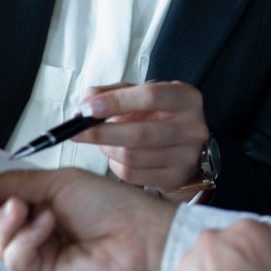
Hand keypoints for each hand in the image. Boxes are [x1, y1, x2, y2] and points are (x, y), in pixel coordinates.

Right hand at [0, 167, 176, 270]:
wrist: (140, 237)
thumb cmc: (111, 204)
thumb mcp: (58, 181)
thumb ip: (16, 182)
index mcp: (43, 200)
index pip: (1, 196)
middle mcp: (38, 228)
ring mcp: (40, 253)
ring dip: (6, 221)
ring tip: (23, 207)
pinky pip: (16, 257)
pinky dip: (27, 238)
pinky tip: (46, 225)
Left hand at [76, 80, 209, 194]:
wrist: (185, 146)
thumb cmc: (159, 115)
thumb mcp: (142, 94)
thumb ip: (113, 92)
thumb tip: (86, 101)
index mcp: (187, 98)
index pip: (150, 96)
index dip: (116, 102)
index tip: (88, 107)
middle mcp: (193, 127)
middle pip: (139, 133)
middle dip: (101, 132)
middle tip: (77, 131)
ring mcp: (186, 156)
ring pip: (132, 157)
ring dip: (107, 149)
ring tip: (104, 141)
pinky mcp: (175, 179)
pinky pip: (132, 175)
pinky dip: (115, 165)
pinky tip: (116, 156)